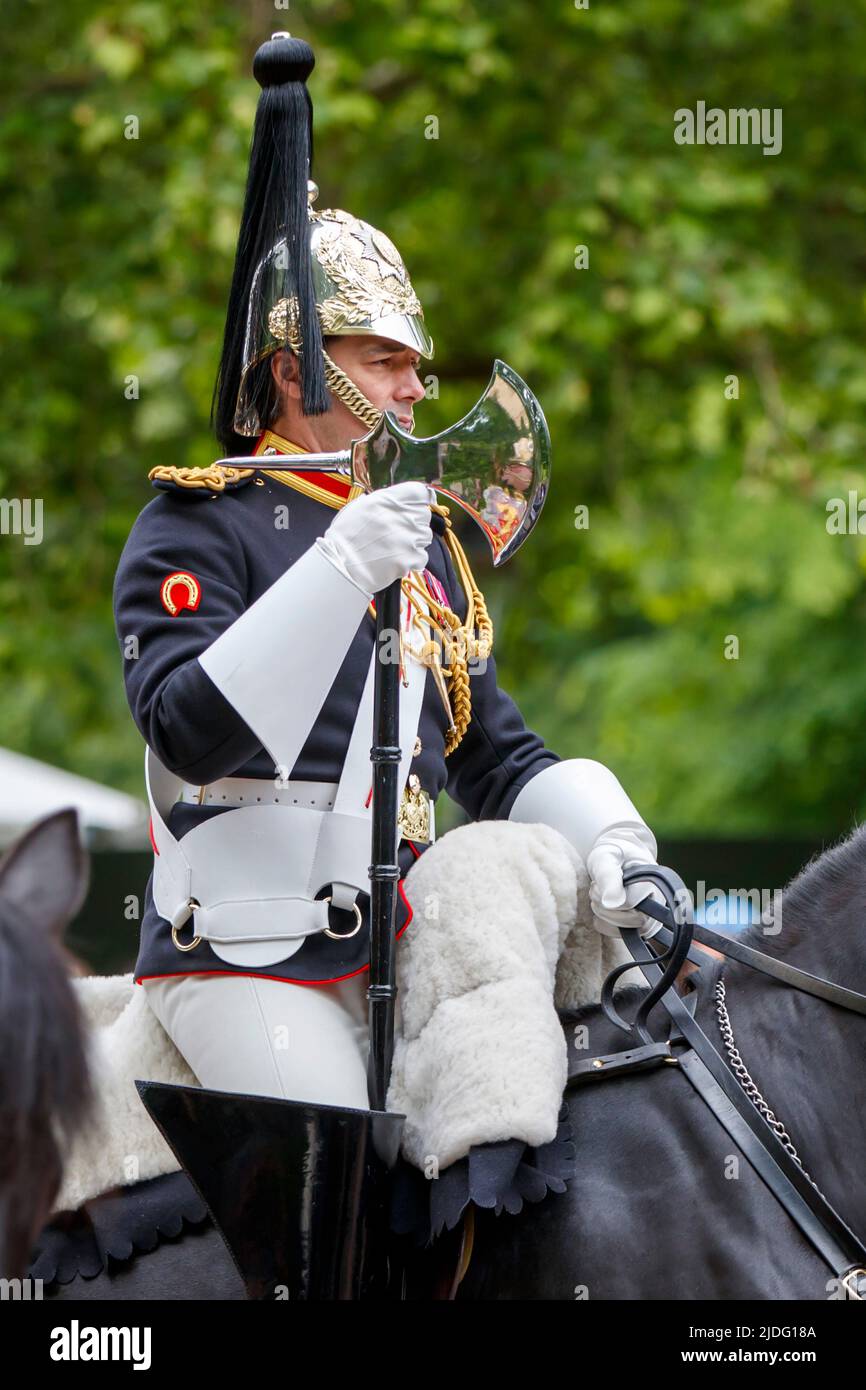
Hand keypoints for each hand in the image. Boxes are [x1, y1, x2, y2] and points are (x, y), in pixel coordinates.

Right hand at [315, 481, 434, 596]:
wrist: (341, 567)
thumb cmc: (344, 540)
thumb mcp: (356, 509)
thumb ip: (377, 501)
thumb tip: (387, 500)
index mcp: (387, 500)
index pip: (419, 491)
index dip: (419, 499)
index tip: (417, 505)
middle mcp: (401, 516)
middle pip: (424, 514)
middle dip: (414, 522)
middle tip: (398, 532)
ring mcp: (408, 538)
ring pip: (425, 536)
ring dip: (415, 541)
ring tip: (395, 547)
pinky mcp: (410, 558)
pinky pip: (422, 556)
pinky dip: (413, 560)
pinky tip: (397, 560)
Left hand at [586, 827, 664, 938]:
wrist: (616, 858)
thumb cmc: (611, 854)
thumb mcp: (605, 858)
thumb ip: (609, 877)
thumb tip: (612, 904)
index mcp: (654, 882)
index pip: (630, 903)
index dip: (609, 897)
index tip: (597, 883)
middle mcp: (658, 902)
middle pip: (632, 921)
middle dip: (605, 908)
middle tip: (595, 889)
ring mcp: (651, 917)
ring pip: (624, 931)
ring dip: (603, 915)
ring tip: (599, 895)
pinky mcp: (640, 927)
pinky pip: (618, 935)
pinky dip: (604, 923)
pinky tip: (603, 907)